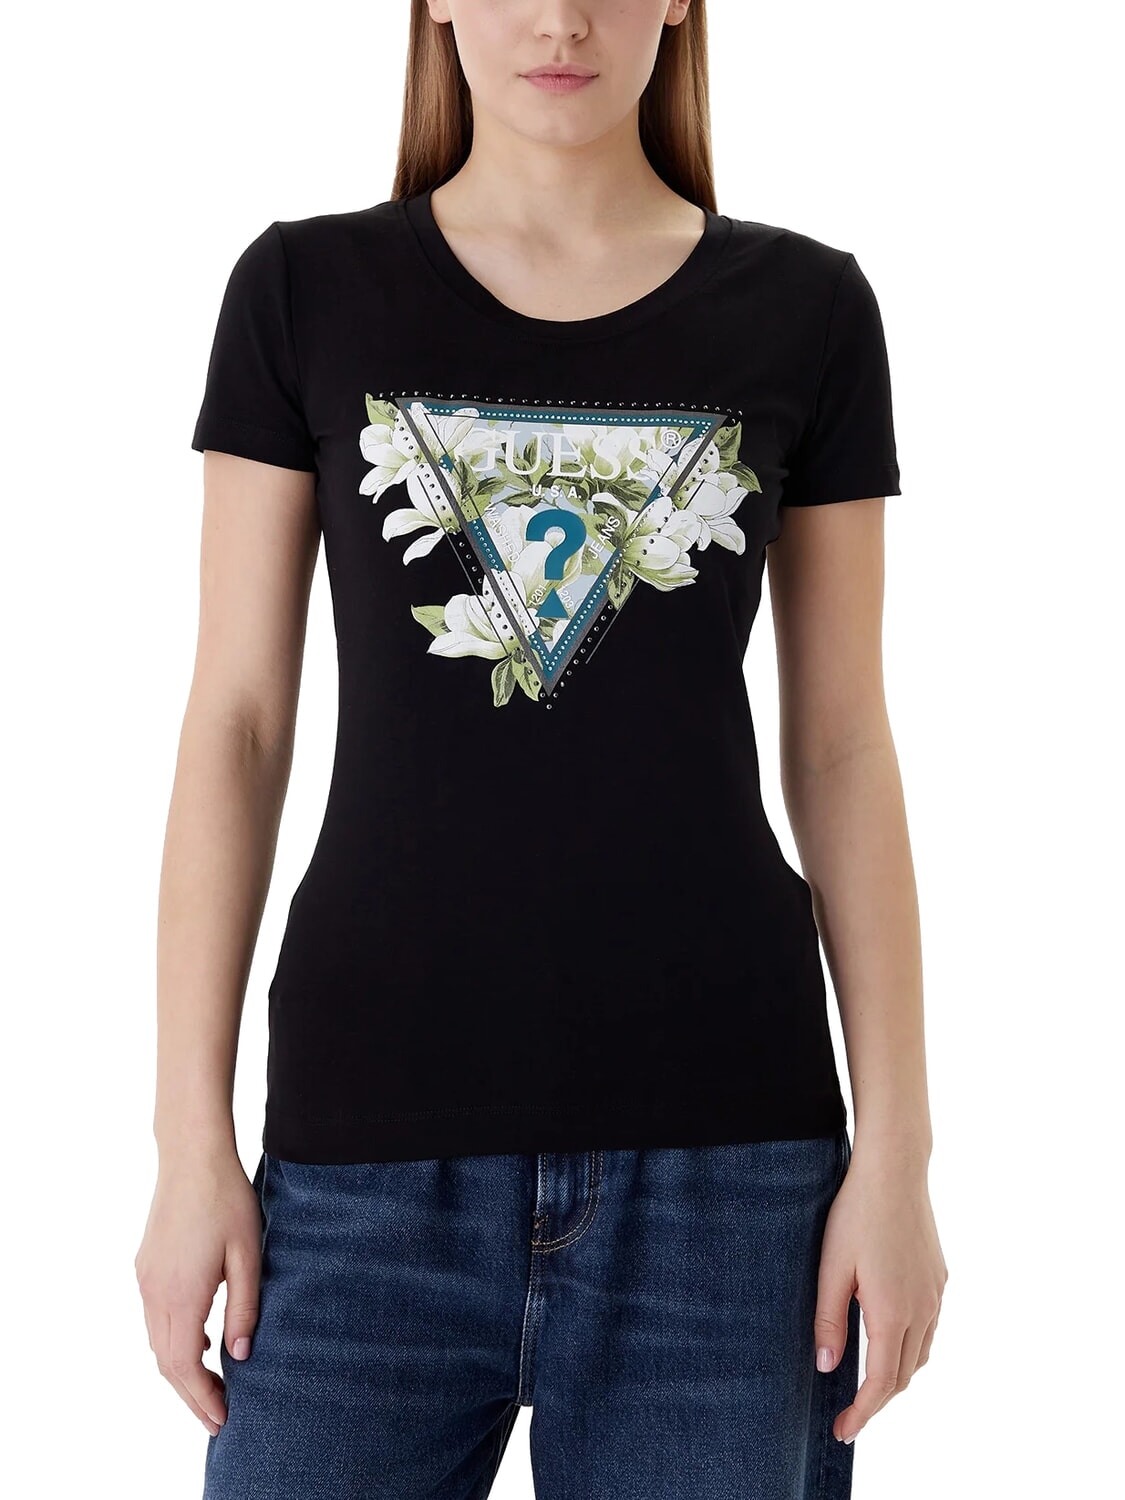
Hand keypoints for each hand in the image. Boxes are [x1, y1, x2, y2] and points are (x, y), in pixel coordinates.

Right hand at [134, 1150, 262, 1435]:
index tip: (222, 1419)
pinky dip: (173, 1341)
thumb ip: (245, 1308)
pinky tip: (200, 1341)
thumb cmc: (227, 1200)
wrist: (191, 1156)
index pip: (184, 1365)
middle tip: (218, 1417)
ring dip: (180, 1369)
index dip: (202, 1397)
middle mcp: (155, 1293)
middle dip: (191, 1394)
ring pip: (156, 1342)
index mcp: (182, 1294)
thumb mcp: (248, 1254)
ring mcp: (145, 1279)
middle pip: (166, 1362)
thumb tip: (240, 1356)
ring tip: (212, 1387)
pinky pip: (154, 1318)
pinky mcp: (145, 1266)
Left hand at [813, 1141, 947, 1442]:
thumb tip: (826, 1368)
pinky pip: (929, 1329)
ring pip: (921, 1354)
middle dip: (877, 1401)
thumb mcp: (831, 1268)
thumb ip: (829, 1321)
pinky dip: (910, 1348)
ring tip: (866, 1384)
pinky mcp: (940, 1278)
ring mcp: (936, 1294)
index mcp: (892, 1313)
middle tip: (848, 1414)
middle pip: (904, 1376)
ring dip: (896, 1375)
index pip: (881, 1383)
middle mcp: (922, 1310)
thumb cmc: (856, 1215)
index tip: (843, 1430)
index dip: (863, 1413)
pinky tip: (890, 1339)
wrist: (895, 1171)